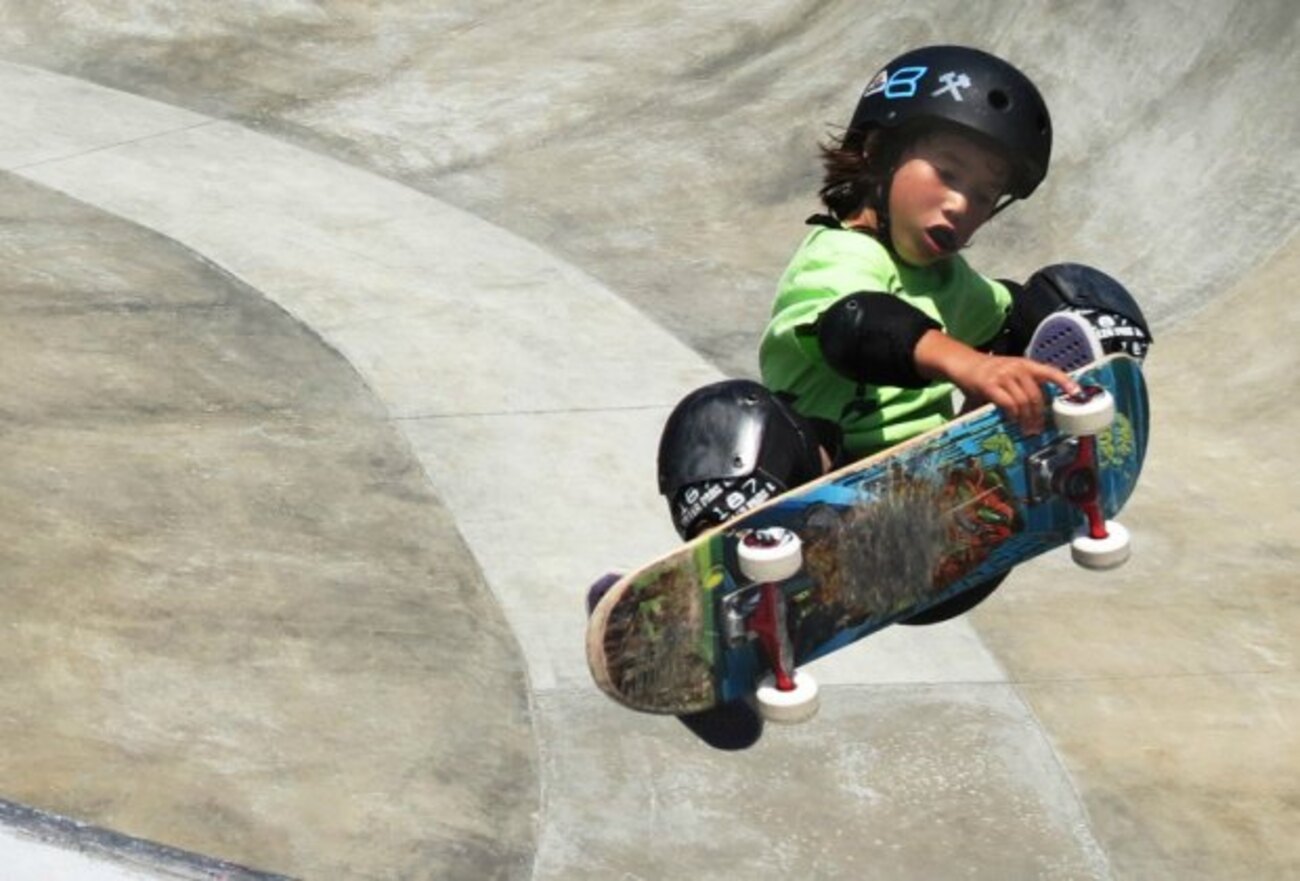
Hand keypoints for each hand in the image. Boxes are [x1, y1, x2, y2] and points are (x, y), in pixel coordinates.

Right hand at [915, 331, 1079, 434]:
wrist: (964, 363)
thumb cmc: (988, 372)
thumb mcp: (1009, 372)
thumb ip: (1023, 385)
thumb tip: (1039, 408)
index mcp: (1026, 364)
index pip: (1051, 371)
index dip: (1065, 382)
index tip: (1077, 394)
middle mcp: (1017, 368)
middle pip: (1036, 395)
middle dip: (1039, 415)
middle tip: (1038, 429)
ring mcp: (1004, 376)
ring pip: (1024, 401)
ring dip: (1027, 419)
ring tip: (1026, 429)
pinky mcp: (990, 385)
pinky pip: (1008, 403)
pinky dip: (1012, 414)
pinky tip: (1012, 419)